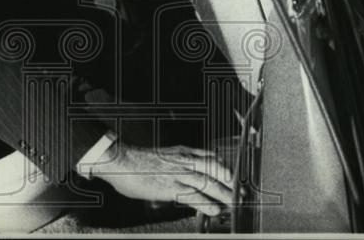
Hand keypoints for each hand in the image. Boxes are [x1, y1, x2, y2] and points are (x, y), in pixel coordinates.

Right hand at [91, 143, 234, 216]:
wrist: (122, 160)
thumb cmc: (137, 161)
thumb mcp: (162, 157)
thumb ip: (175, 163)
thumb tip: (182, 172)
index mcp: (182, 152)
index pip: (209, 158)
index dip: (223, 168)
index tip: (234, 175)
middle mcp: (183, 162)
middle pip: (213, 171)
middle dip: (228, 183)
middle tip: (241, 192)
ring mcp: (178, 175)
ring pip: (207, 184)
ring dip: (222, 194)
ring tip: (233, 204)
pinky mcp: (170, 188)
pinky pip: (193, 197)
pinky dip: (205, 204)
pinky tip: (215, 210)